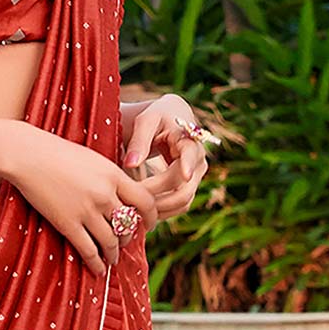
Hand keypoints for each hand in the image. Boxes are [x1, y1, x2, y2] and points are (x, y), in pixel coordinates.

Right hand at [2, 125, 160, 275]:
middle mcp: (105, 194)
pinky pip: (89, 250)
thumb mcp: (93, 158)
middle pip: (128, 225)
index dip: (151, 217)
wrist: (28, 154)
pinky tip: (98, 269)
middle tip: (124, 242)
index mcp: (115, 175)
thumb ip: (110, 177)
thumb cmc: (58, 152)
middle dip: (128, 237)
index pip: (146, 201)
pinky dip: (96, 263)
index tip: (149, 225)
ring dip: (113, 254)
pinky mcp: (68, 223)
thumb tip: (123, 194)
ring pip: (111, 242)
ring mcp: (87, 210)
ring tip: (112, 258)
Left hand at [120, 92, 213, 222]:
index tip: (184, 174)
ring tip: (134, 210)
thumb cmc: (156, 118)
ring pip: (183, 201)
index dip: (188, 165)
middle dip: (157, 197)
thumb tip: (130, 165)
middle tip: (131, 201)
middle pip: (183, 186)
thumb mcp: (145, 121)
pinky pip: (180, 206)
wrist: (171, 119)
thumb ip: (138, 141)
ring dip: (160, 209)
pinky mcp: (191, 187)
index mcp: (189, 138)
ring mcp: (196, 175)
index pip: (191, 153)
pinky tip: (144, 212)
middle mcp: (198, 159)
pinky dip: (163, 212)